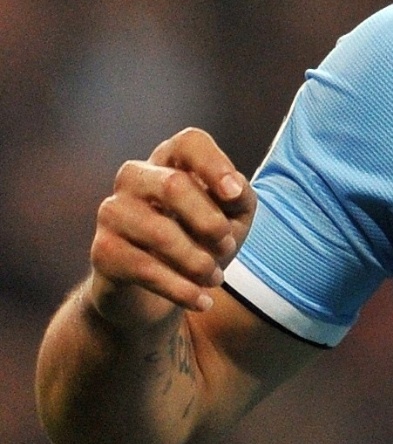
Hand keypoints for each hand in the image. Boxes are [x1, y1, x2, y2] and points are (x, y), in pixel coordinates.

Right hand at [86, 128, 254, 327]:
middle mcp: (135, 178)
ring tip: (215, 278)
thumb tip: (233, 190)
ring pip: (159, 231)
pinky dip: (181, 288)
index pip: (189, 142)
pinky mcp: (102, 251)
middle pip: (174, 185)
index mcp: (170, 161)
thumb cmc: (201, 242)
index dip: (214, 164)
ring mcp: (112, 213)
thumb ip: (240, 198)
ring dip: (198, 261)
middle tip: (227, 247)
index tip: (234, 194)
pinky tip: (202, 301)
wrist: (158, 292)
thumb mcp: (233, 219)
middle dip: (210, 223)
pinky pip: (144, 268)